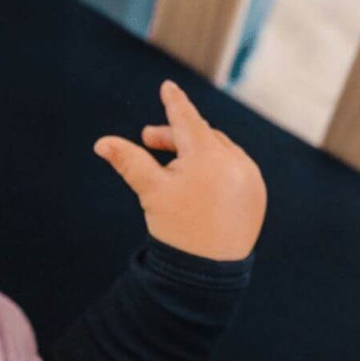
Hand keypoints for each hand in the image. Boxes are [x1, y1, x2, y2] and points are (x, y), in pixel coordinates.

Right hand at [94, 79, 266, 259]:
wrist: (207, 273)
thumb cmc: (176, 229)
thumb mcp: (151, 191)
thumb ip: (129, 161)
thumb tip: (101, 143)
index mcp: (207, 155)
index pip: (187, 120)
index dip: (174, 103)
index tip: (167, 87)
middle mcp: (234, 161)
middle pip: (202, 137)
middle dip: (176, 137)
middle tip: (150, 140)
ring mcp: (250, 177)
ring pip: (220, 152)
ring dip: (198, 153)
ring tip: (175, 168)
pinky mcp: (257, 194)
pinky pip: (236, 171)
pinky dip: (218, 170)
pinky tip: (202, 185)